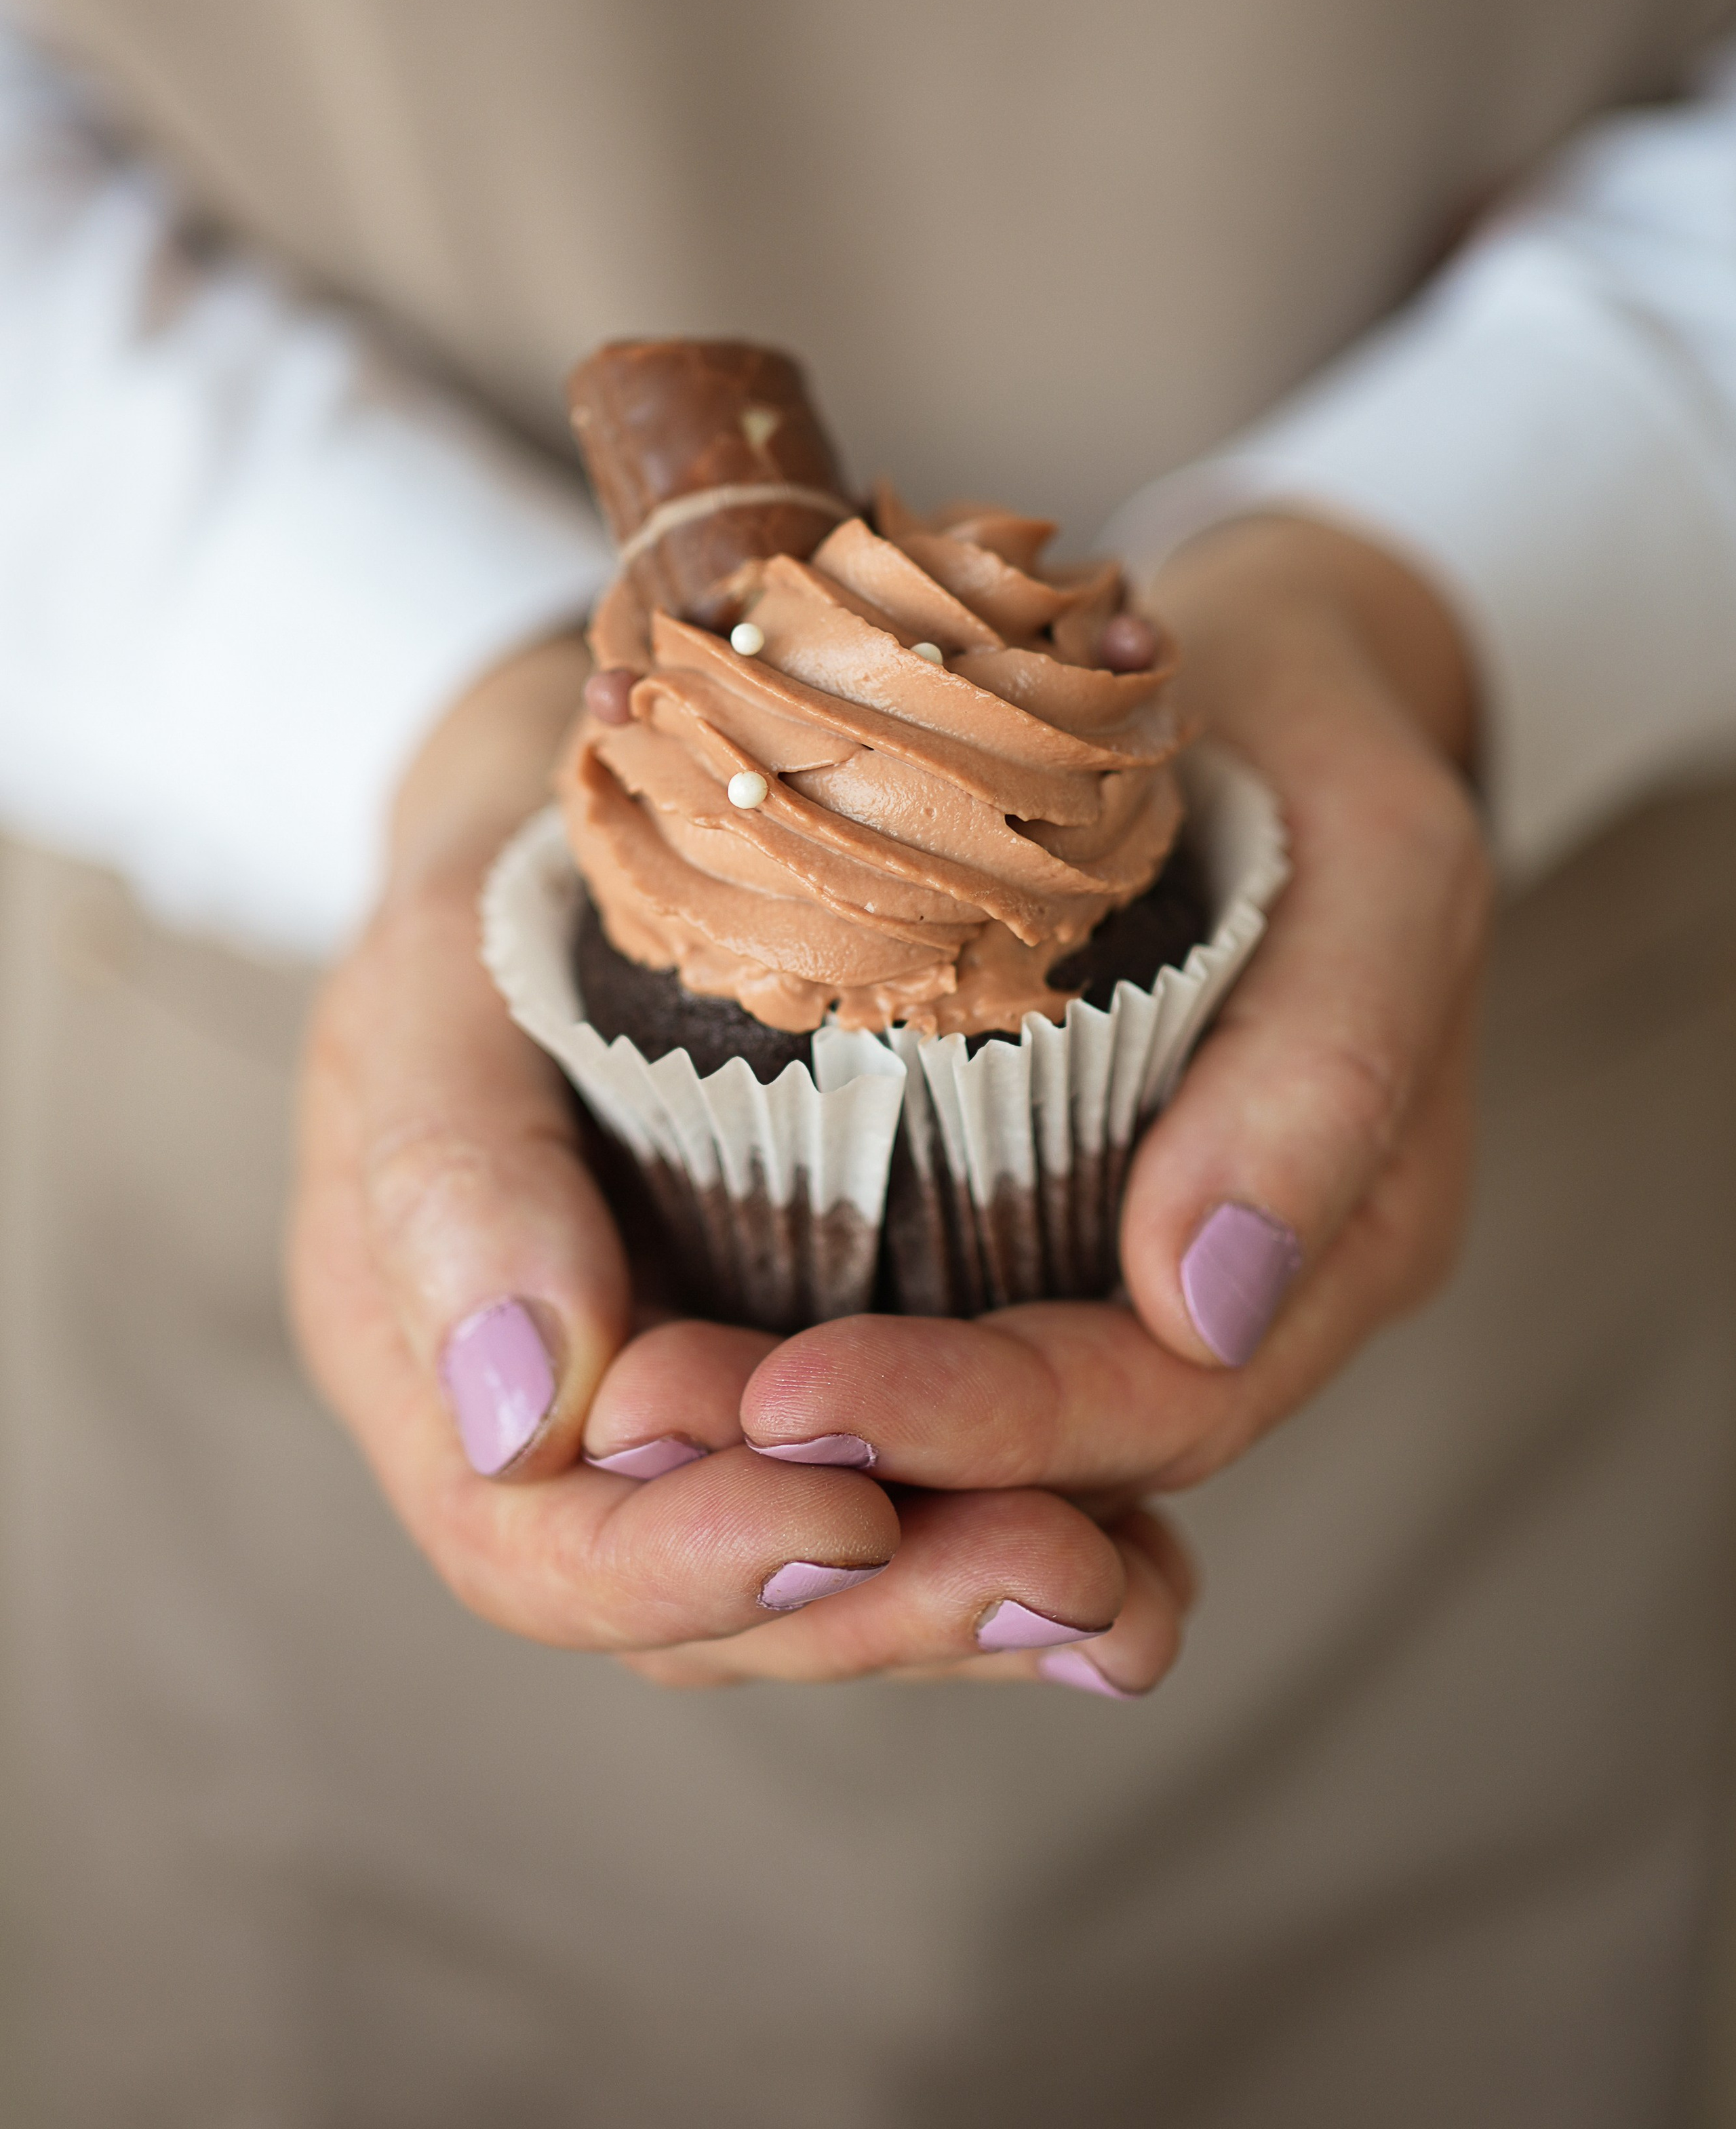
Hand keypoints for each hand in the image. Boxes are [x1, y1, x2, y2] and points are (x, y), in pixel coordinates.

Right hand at [288, 633, 1192, 1694]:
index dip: (686, 1568)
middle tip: (1065, 1572)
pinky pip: (915, 1505)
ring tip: (1130, 1595)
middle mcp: (565, 1431)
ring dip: (979, 1602)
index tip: (851, 1514)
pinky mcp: (826, 1375)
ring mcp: (702, 1420)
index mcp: (427, 1361)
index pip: (535, 1549)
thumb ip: (454, 1176)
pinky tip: (1142, 1559)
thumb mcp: (442, 975)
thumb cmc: (512, 880)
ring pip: (828, 1583)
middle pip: (708, 1608)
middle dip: (885, 1606)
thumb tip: (524, 1420)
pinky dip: (1020, 1529)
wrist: (623, 812)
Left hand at [605, 515, 1491, 1502]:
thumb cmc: (1312, 724)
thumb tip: (1202, 1304)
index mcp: (1360, 1233)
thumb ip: (1330, 1063)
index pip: (1168, 1400)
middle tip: (652, 1425)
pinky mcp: (1039, 1203)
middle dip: (863, 1465)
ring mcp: (1146, 1255)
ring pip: (990, 1431)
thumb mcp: (1370, 844)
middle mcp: (1252, 1286)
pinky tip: (685, 1353)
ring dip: (815, 1446)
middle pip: (1059, 1458)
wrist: (1248, 663)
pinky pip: (939, 1324)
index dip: (987, 1431)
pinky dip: (819, 1354)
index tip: (786, 1404)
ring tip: (634, 1413)